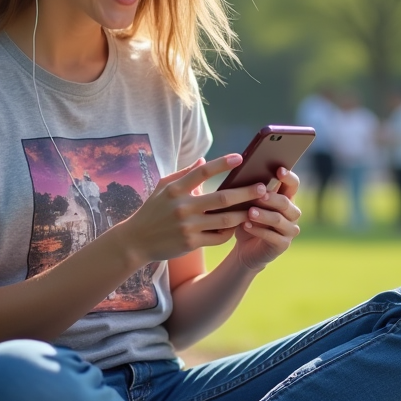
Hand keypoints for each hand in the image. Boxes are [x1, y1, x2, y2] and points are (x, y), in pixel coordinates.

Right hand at [120, 155, 260, 263]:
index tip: (240, 157)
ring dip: (244, 214)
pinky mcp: (191, 243)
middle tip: (263, 188)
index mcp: (175, 189)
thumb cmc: (152, 210)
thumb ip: (184, 173)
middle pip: (222, 198)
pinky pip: (218, 236)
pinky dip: (230, 231)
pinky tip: (237, 226)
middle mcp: (182, 207)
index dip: (222, 163)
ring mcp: (187, 226)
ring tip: (257, 208)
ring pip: (225, 219)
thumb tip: (203, 159)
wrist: (136, 241)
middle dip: (246, 192)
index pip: (203, 172)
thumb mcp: (163, 188)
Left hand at [230, 167, 302, 271]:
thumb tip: (246, 175)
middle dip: (271, 198)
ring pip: (278, 219)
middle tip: (259, 195)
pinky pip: (272, 236)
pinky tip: (245, 225)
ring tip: (249, 212)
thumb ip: (254, 192)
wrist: (246, 248)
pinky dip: (258, 230)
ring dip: (263, 215)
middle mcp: (292, 213)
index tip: (279, 170)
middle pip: (286, 202)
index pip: (293, 185)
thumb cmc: (248, 220)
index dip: (288, 177)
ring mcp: (290, 230)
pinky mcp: (283, 245)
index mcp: (287, 198)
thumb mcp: (249, 204)